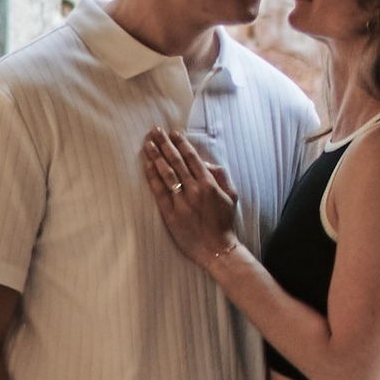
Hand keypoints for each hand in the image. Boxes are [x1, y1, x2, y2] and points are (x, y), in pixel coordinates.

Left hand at [142, 124, 243, 267]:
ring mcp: (181, 202)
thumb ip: (220, 175)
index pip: (192, 158)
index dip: (182, 144)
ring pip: (166, 174)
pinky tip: (147, 165)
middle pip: (176, 162)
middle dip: (165, 144)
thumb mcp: (231, 195)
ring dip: (156, 157)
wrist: (216, 248)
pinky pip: (159, 192)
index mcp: (209, 185)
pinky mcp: (170, 214)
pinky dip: (153, 177)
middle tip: (155, 131)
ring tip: (148, 144)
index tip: (173, 133)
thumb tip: (205, 162)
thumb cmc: (224, 222)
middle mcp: (194, 190)